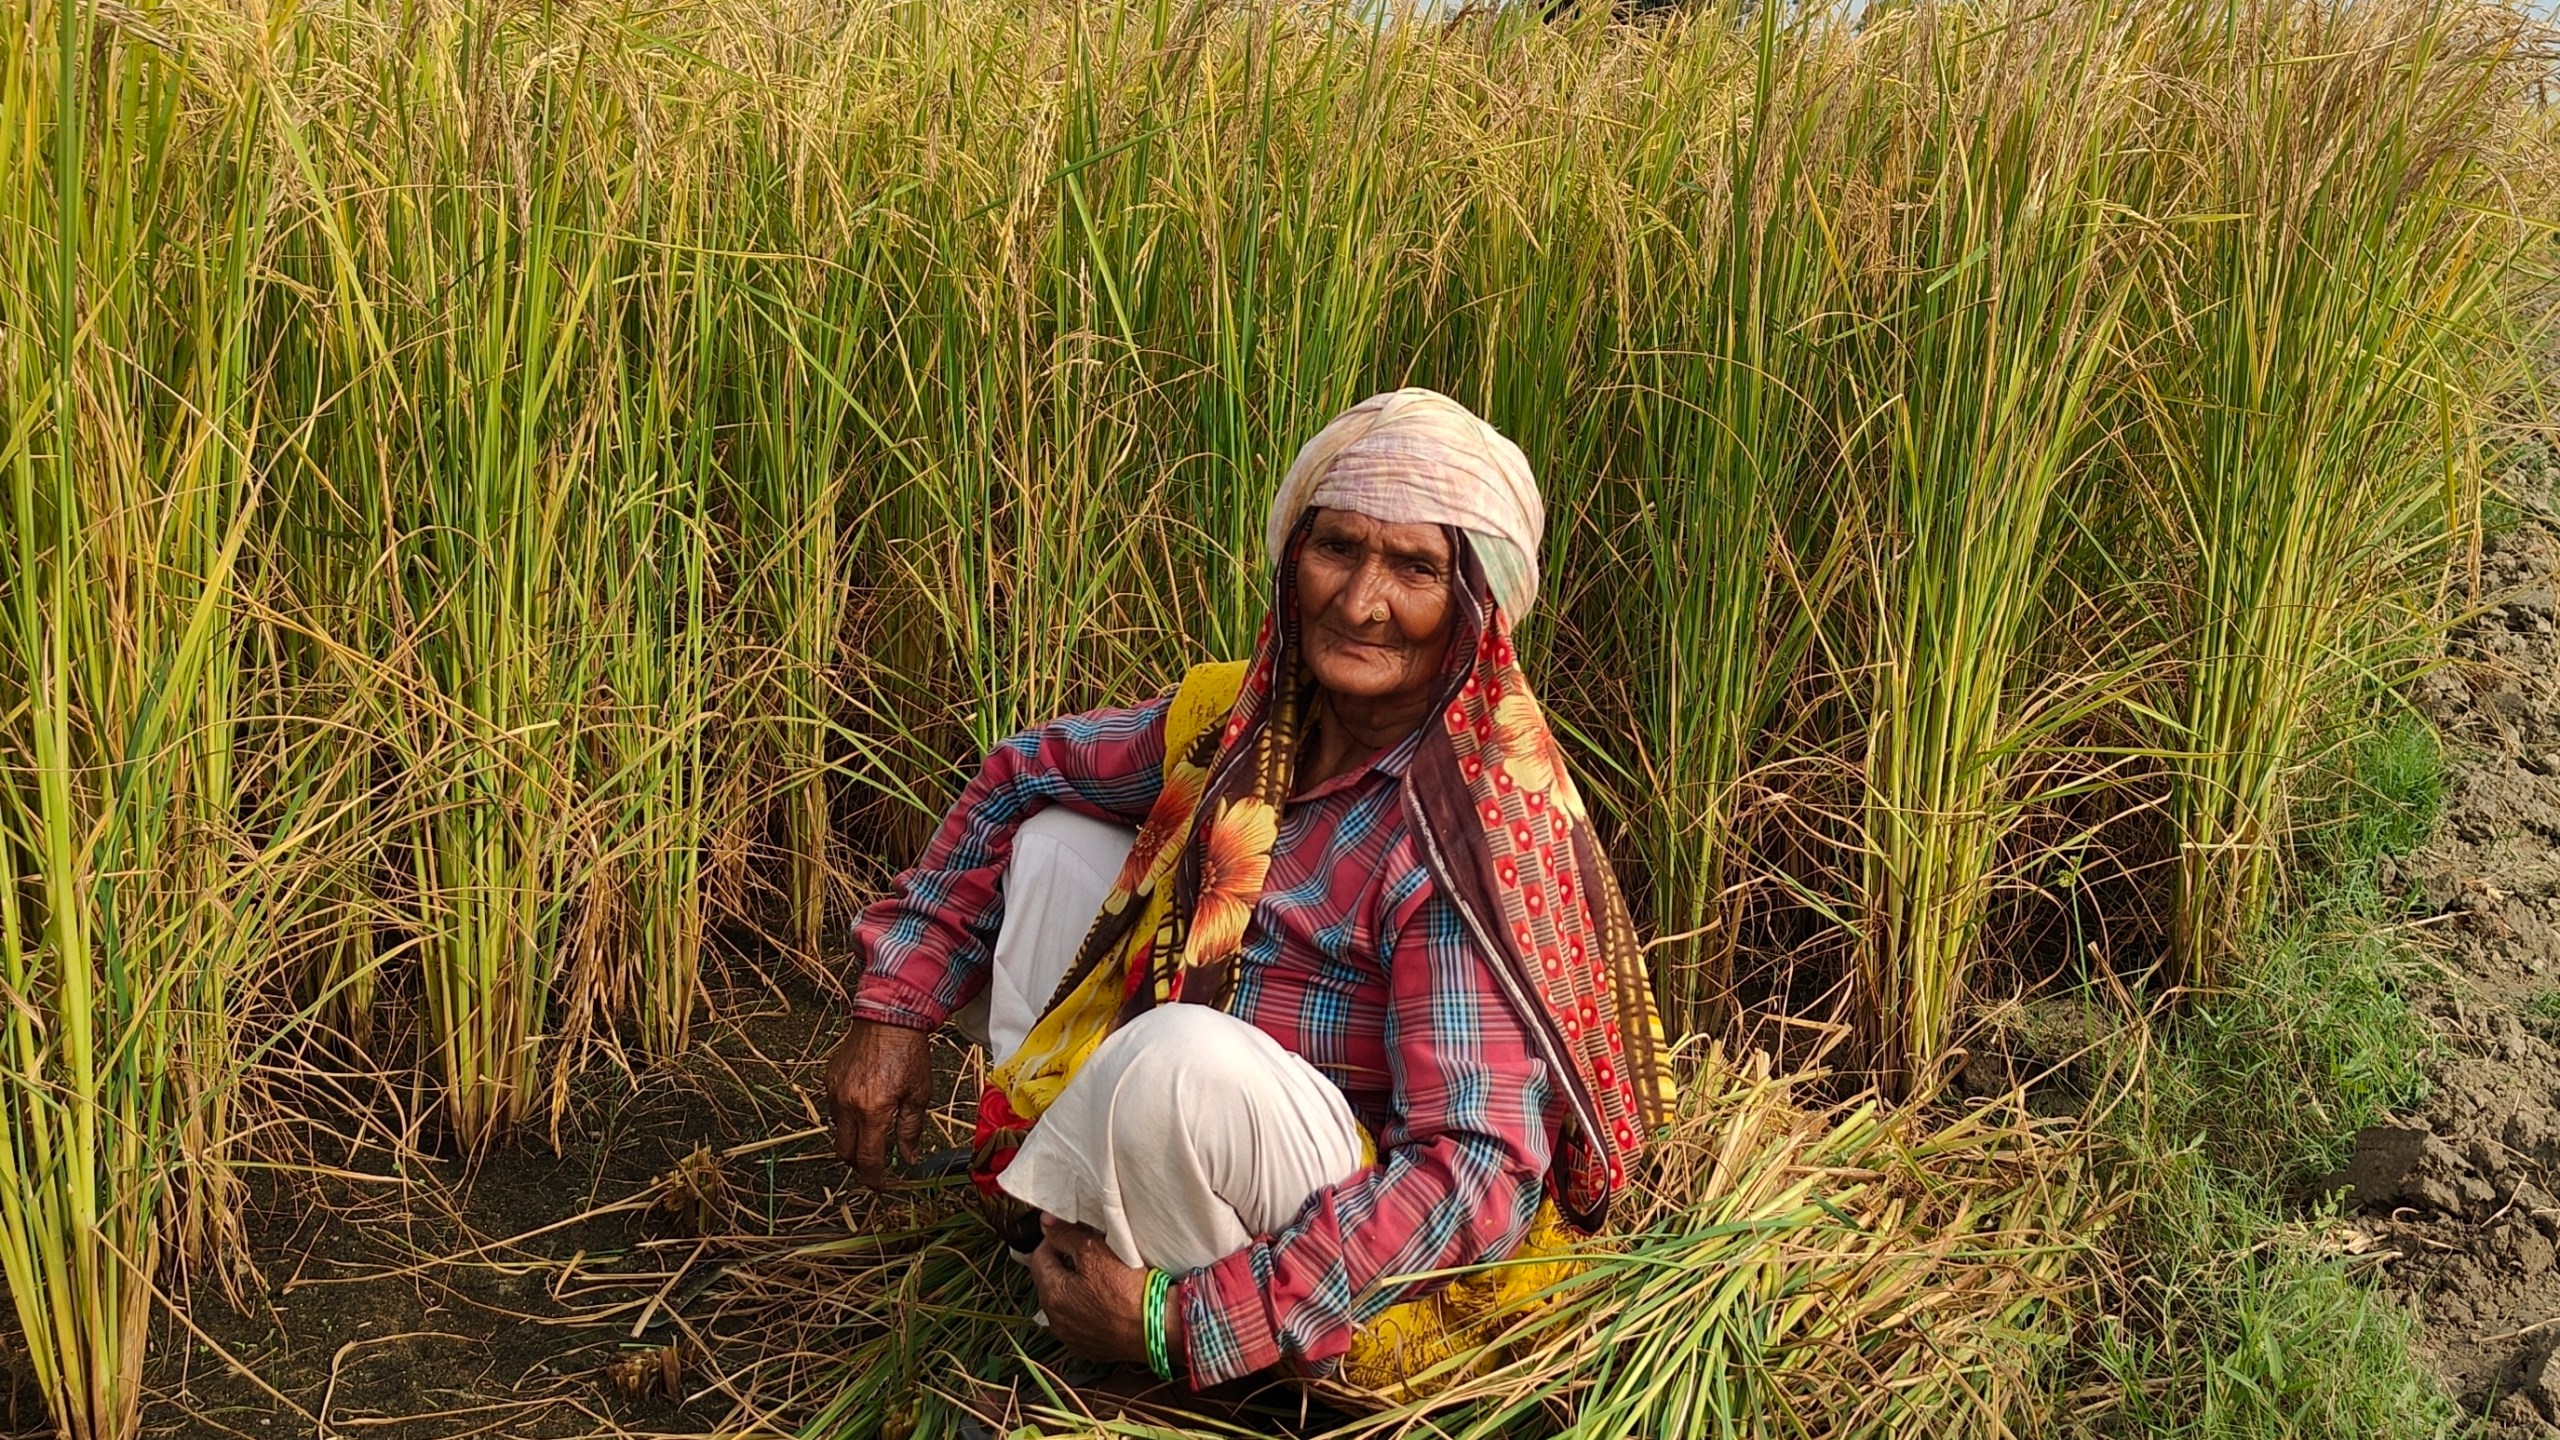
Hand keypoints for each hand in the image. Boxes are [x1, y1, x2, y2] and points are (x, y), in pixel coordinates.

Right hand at [822, 1019, 933, 1189]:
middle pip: (844, 1152)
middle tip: (875, 1163)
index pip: (867, 1158)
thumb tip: (909, 1158)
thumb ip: (910, 1130)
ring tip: (873, 1128)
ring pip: (838, 1130)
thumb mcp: (919, 1094)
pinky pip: (834, 1108)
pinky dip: (847, 1115)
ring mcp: (834, 1091)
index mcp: (872, 1110)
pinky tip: (864, 1103)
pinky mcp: (829, 1079)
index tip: (880, 1185)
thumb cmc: (909, 1053)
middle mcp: (847, 1104)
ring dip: (853, 1137)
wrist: (888, 1017)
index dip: (873, 1178)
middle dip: (858, 1163)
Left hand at [1028, 1215, 1153, 1364]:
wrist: (1158, 1327)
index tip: (1072, 1233)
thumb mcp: (1095, 1252)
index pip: (1039, 1257)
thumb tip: (1046, 1222)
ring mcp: (1071, 1338)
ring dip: (1075, 1288)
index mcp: (1051, 1295)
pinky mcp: (1088, 1348)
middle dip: (1065, 1264)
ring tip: (1100, 1276)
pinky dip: (1087, 1309)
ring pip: (1065, 1303)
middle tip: (1090, 1252)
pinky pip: (1080, 1322)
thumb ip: (1066, 1235)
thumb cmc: (1127, 1288)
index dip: (1054, 1240)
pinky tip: (1106, 1301)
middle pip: (1051, 1281)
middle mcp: (1055, 1321)